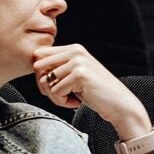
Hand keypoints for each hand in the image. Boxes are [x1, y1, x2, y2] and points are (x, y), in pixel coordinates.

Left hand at [31, 43, 150, 139]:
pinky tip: (78, 101)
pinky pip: (55, 92)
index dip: (41, 73)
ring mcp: (78, 62)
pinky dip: (63, 102)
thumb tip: (34, 66)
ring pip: (45, 82)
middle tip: (62, 94)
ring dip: (56, 96)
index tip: (55, 85)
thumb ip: (58, 67)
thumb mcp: (75, 74)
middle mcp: (75, 51)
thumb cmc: (96, 93)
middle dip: (44, 85)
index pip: (39, 55)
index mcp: (74, 48)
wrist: (119, 104)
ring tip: (73, 98)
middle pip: (38, 66)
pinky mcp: (79, 75)